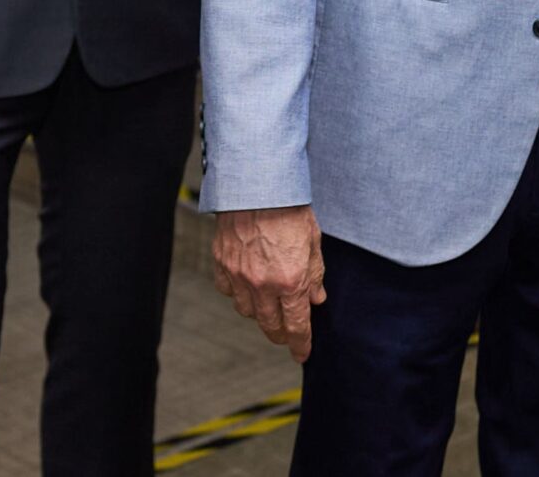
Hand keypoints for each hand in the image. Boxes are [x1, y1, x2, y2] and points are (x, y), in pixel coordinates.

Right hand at [211, 205, 325, 361]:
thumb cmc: (288, 208)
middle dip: (281, 335)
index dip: (300, 344)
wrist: (257, 184)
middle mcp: (263, 284)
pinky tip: (247, 287)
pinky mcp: (222, 263)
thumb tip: (316, 299)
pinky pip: (228, 291)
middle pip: (270, 326)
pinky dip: (238, 294)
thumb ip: (315, 275)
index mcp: (290, 280)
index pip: (296, 326)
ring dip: (260, 314)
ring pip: (248, 312)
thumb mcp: (314, 241)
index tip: (302, 353)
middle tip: (287, 335)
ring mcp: (239, 275)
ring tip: (270, 305)